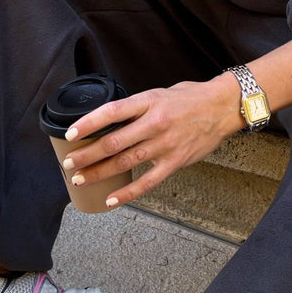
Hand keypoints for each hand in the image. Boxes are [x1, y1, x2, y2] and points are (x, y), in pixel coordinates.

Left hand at [59, 74, 241, 208]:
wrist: (222, 108)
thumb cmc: (189, 98)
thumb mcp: (159, 93)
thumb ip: (137, 107)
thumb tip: (110, 121)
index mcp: (148, 102)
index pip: (111, 112)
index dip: (88, 124)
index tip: (70, 134)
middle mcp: (154, 123)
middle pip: (113, 142)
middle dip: (87, 155)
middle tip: (69, 163)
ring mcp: (165, 145)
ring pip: (125, 162)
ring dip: (100, 173)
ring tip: (81, 179)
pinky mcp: (174, 162)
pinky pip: (147, 181)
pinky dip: (128, 192)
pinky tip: (112, 198)